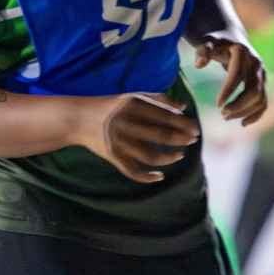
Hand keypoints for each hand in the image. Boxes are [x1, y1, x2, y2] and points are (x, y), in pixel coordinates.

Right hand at [77, 92, 200, 183]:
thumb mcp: (131, 96)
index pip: (165, 116)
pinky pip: (133, 172)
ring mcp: (119, 143)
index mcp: (132, 106)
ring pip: (151, 155)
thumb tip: (183, 106)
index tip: (196, 129)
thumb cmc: (109, 106)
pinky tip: (160, 176)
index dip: (183, 124)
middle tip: (192, 140)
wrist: (77, 118)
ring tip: (180, 155)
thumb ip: (158, 99)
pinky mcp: (113, 157)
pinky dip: (148, 177)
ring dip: (169, 157)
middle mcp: (126, 124)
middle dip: (181, 139)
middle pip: (161, 136)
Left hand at [195, 38, 267, 124]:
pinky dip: (256, 114)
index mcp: (242, 53)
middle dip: (239, 105)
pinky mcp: (262, 83)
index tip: (217, 105)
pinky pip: (264, 102)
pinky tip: (243, 124)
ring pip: (260, 99)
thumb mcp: (208, 42)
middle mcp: (256, 64)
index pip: (237, 75)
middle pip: (254, 91)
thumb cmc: (217, 41)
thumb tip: (198, 65)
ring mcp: (262, 75)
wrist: (233, 38)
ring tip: (225, 117)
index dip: (228, 91)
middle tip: (222, 115)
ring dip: (245, 112)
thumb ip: (203, 51)